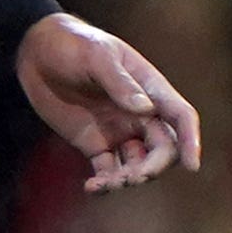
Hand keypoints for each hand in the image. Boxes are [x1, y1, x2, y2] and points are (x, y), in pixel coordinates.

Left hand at [18, 13, 200, 190]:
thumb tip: (146, 109)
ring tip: (108, 184)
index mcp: (151, 90)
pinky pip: (107, 169)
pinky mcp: (94, 143)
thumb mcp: (97, 57)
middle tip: (134, 177)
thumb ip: (120, 83)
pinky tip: (92, 187)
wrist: (38, 52)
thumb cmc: (73, 45)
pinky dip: (105, 182)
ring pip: (137, 164)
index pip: (181, 117)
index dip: (190, 141)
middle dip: (153, 166)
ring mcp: (118, 130)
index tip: (192, 165)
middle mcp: (141, 114)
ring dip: (129, 178)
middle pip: (162, 148)